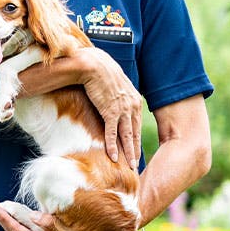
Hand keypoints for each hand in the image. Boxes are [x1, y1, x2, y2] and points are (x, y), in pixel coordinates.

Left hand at [0, 202, 68, 230]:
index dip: (1, 216)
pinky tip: (14, 216)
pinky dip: (16, 223)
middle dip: (1, 217)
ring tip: (0, 208)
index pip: (14, 228)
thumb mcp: (65, 230)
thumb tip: (33, 216)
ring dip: (7, 219)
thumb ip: (48, 222)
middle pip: (12, 230)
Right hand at [80, 47, 141, 164]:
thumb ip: (116, 94)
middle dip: (135, 150)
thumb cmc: (100, 71)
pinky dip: (113, 145)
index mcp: (134, 100)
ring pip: (127, 136)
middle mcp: (132, 106)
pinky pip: (112, 133)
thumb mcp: (114, 84)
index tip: (135, 150)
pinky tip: (114, 157)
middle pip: (135, 133)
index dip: (136, 138)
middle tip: (135, 164)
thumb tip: (111, 99)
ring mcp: (122, 110)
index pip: (136, 124)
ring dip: (128, 152)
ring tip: (129, 166)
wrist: (93, 65)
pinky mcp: (110, 111)